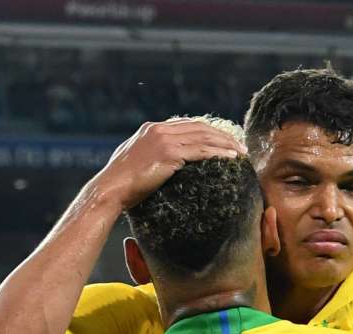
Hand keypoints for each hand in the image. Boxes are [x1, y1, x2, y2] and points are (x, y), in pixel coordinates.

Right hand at [93, 119, 245, 210]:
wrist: (110, 190)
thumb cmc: (119, 184)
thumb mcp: (132, 162)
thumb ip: (146, 155)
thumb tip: (154, 163)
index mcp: (151, 129)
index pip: (187, 124)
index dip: (207, 130)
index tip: (222, 139)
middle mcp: (159, 130)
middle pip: (199, 127)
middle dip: (222, 135)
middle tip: (239, 144)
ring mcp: (164, 140)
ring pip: (204, 137)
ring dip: (226, 143)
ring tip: (241, 151)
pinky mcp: (169, 154)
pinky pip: (202, 151)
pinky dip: (220, 152)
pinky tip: (232, 157)